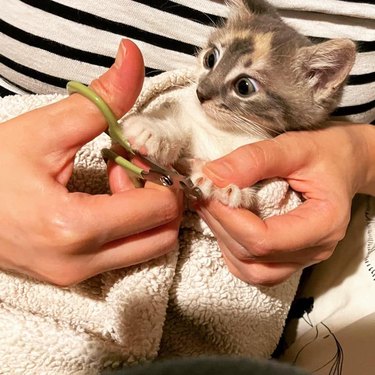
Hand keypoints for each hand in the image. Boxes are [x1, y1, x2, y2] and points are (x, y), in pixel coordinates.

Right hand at [0, 40, 182, 285]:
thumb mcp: (44, 130)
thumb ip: (100, 98)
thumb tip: (133, 55)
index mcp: (73, 227)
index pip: (158, 209)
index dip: (156, 174)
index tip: (131, 153)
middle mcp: (80, 262)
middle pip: (162, 235)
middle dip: (159, 198)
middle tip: (129, 169)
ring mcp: (77, 276)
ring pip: (150, 249)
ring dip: (147, 215)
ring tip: (113, 187)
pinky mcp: (73, 277)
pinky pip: (127, 255)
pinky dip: (131, 228)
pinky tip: (104, 203)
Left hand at [197, 123, 374, 285]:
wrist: (343, 165)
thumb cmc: (324, 155)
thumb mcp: (293, 147)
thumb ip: (254, 159)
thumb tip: (212, 175)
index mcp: (324, 224)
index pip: (265, 240)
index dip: (229, 218)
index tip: (208, 190)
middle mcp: (314, 250)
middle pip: (253, 257)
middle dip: (220, 225)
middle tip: (202, 194)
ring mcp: (301, 258)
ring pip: (250, 270)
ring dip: (223, 240)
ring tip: (211, 207)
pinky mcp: (288, 258)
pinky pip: (253, 269)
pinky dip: (231, 249)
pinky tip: (225, 222)